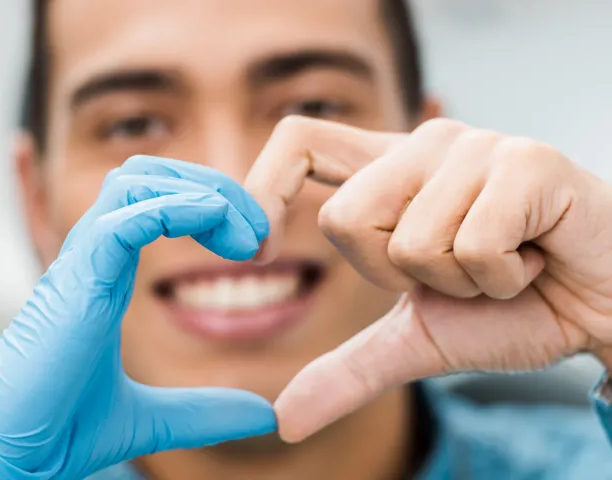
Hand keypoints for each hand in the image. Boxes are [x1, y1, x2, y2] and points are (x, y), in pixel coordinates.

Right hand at [0, 156, 275, 478]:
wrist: (5, 452)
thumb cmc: (56, 429)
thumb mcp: (152, 419)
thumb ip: (204, 411)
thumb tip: (264, 416)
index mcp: (106, 275)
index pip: (156, 200)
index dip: (209, 206)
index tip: (254, 248)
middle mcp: (92, 258)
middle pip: (150, 174)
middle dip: (211, 185)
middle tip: (257, 233)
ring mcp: (81, 264)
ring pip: (136, 180)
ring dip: (200, 192)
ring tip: (243, 238)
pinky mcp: (77, 280)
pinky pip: (126, 216)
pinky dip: (175, 208)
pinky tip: (214, 226)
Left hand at [245, 117, 611, 441]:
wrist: (605, 310)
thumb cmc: (512, 309)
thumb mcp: (416, 339)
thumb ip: (347, 369)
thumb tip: (282, 421)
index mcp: (387, 172)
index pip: (297, 142)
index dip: (263, 188)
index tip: (260, 250)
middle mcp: (423, 146)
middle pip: (344, 219)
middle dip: (395, 277)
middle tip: (454, 272)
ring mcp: (475, 147)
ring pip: (410, 242)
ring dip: (459, 283)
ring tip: (502, 264)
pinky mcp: (526, 161)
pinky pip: (471, 246)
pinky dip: (501, 278)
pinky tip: (534, 257)